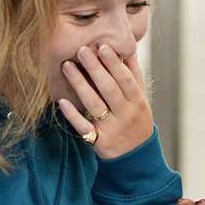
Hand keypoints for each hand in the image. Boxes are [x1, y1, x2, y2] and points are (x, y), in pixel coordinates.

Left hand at [56, 44, 152, 158]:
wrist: (137, 158)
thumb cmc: (136, 121)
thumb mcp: (142, 99)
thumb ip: (134, 75)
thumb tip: (128, 46)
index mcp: (137, 101)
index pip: (125, 79)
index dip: (114, 63)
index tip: (102, 46)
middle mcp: (126, 114)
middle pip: (109, 88)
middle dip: (95, 68)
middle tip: (81, 50)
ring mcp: (112, 129)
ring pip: (94, 104)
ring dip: (80, 84)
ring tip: (67, 66)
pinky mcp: (100, 142)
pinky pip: (84, 127)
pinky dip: (73, 115)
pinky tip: (62, 101)